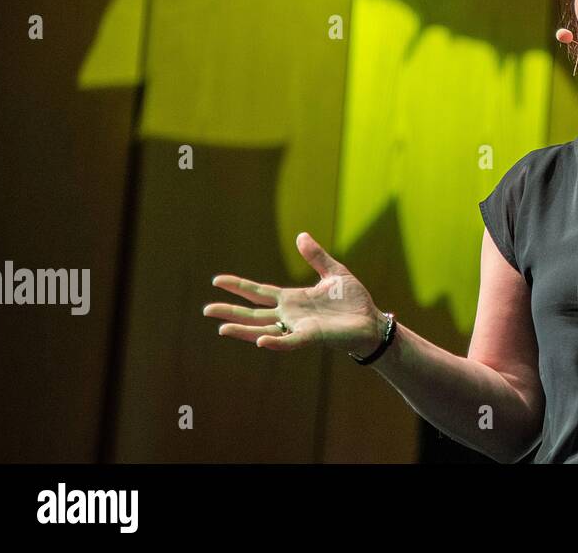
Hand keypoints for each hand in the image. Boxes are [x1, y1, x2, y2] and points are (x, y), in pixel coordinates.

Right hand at [204, 232, 384, 355]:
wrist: (371, 321)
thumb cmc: (353, 301)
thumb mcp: (334, 272)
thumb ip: (316, 256)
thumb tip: (300, 235)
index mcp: (293, 299)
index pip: (259, 293)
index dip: (239, 286)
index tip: (217, 280)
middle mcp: (290, 315)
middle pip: (253, 313)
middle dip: (230, 311)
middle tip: (206, 310)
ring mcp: (298, 327)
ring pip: (263, 329)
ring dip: (242, 330)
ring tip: (221, 328)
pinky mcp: (311, 337)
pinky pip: (289, 341)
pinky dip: (275, 341)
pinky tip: (260, 340)